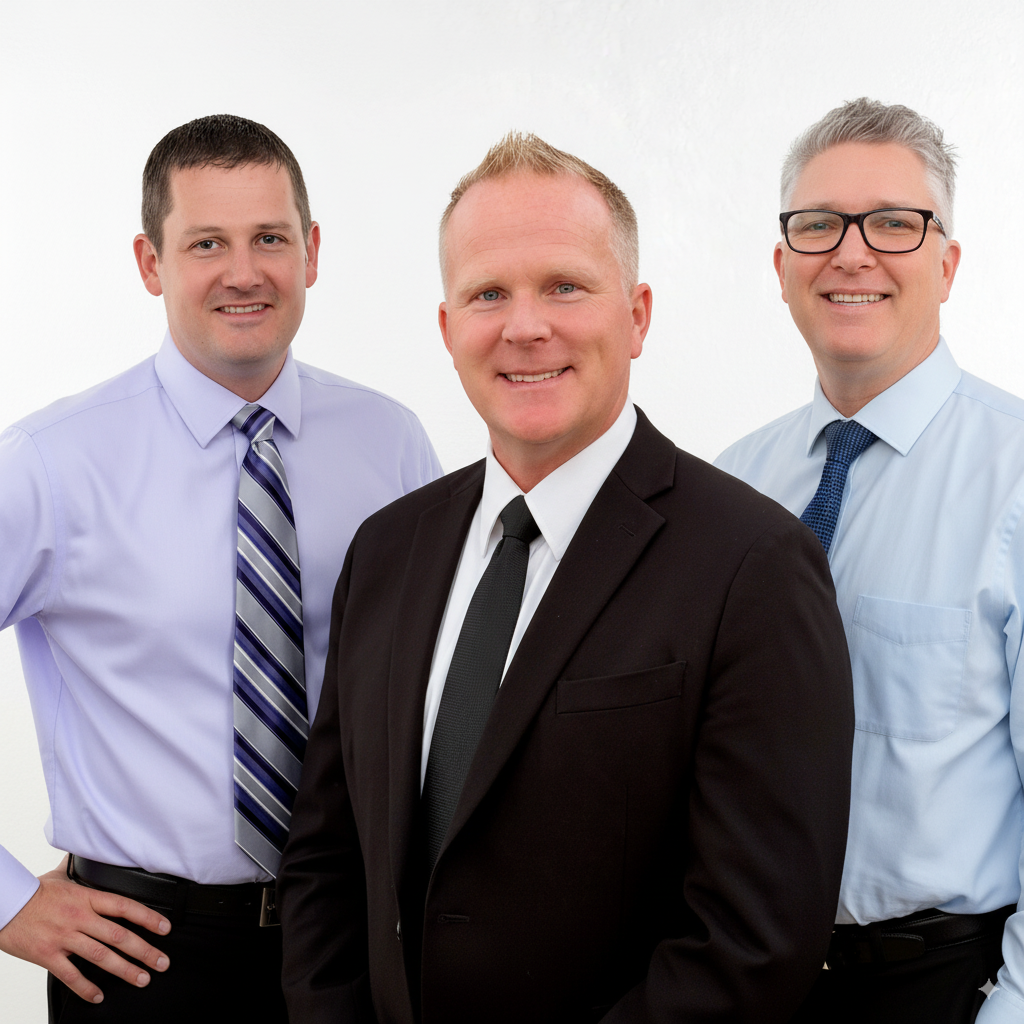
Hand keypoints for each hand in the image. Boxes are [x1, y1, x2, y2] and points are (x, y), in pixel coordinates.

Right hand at [0, 856, 170, 1003]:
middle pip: (119, 935)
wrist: (4, 905)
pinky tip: (99, 996)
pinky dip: (85, 988)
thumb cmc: (33, 892)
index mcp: (86, 897)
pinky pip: (70, 975)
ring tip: (142, 979)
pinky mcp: (47, 955)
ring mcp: (64, 937)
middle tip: (162, 962)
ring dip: (124, 969)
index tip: (165, 928)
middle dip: (145, 950)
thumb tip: (88, 854)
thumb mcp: (61, 876)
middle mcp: (79, 918)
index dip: (148, 918)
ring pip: (100, 956)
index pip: (125, 907)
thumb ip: (79, 871)